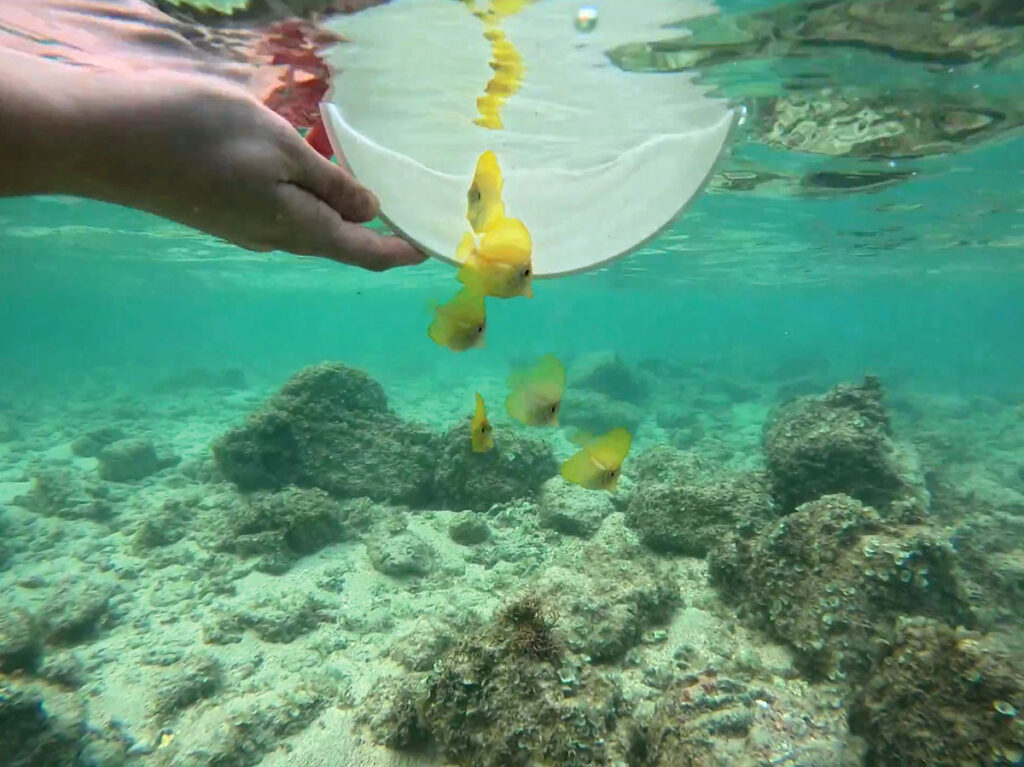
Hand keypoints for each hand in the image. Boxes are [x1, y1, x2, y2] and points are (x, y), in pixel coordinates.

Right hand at [71, 70, 426, 270]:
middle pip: (335, 241)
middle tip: (404, 216)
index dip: (397, 253)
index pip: (361, 250)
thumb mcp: (279, 148)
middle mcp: (274, 237)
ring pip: (306, 226)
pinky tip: (306, 178)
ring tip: (362, 194)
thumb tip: (369, 211)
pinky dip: (305, 200)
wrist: (107, 142)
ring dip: (337, 214)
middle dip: (372, 233)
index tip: (427, 251)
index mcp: (297, 226)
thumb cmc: (200, 136)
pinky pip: (278, 212)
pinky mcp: (221, 211)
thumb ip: (328, 183)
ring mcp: (243, 227)